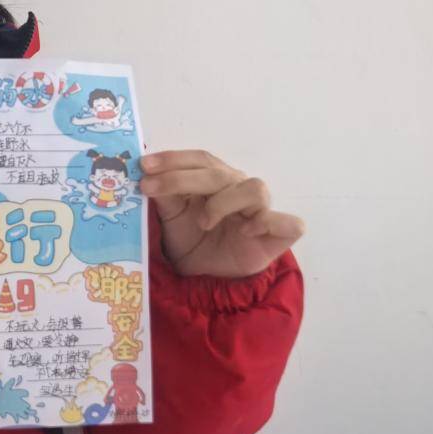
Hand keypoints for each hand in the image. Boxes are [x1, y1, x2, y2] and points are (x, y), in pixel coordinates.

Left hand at [139, 150, 304, 277]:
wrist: (205, 275)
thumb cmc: (190, 239)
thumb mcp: (170, 216)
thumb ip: (164, 195)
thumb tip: (147, 174)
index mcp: (216, 178)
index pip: (201, 159)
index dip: (174, 159)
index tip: (144, 165)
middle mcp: (239, 188)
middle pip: (219, 174)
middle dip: (181, 179)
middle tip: (151, 188)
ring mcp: (261, 210)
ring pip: (254, 189)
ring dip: (224, 202)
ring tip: (203, 222)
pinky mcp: (279, 234)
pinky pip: (288, 222)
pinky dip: (267, 222)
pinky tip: (245, 230)